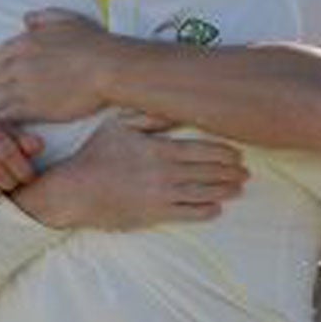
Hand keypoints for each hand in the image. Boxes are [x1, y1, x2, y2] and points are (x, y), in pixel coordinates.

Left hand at [0, 9, 124, 121]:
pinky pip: (4, 117)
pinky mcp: (32, 108)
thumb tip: (26, 20)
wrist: (108, 68)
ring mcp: (23, 88)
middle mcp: (17, 65)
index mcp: (23, 43)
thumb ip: (43, 18)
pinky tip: (6, 123)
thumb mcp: (66, 20)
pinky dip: (2, 121)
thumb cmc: (94, 43)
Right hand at [25, 116, 245, 230]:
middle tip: (245, 172)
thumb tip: (172, 108)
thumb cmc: (95, 155)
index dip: (225, 152)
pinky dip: (205, 211)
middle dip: (231, 172)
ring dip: (224, 190)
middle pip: (209, 171)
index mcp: (159, 149)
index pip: (203, 149)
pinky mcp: (154, 214)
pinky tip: (216, 209)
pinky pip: (187, 213)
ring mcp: (161, 195)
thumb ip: (148, 118)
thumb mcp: (118, 127)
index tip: (237, 153)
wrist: (75, 191)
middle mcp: (165, 172)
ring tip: (238, 189)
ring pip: (203, 192)